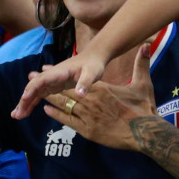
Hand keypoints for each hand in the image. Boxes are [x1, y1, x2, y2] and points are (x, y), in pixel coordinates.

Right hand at [13, 51, 107, 119]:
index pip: (41, 81)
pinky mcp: (54, 85)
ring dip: (26, 102)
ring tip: (17, 115)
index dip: (31, 90)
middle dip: (24, 100)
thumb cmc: (93, 65)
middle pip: (34, 87)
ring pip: (35, 92)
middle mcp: (52, 76)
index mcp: (58, 72)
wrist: (94, 57)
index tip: (24, 100)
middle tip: (16, 115)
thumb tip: (80, 94)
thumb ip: (85, 83)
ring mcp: (52, 80)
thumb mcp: (92, 73)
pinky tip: (27, 110)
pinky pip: (40, 94)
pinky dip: (33, 101)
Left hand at [42, 46, 156, 149]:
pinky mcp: (88, 131)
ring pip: (64, 105)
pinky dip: (57, 114)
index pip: (76, 80)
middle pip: (66, 91)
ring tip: (35, 94)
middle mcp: (92, 100)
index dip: (62, 75)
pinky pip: (68, 121)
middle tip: (33, 78)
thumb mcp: (143, 84)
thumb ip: (141, 64)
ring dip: (49, 98)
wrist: (145, 132)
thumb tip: (146, 46)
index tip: (49, 69)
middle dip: (49, 84)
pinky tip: (47, 110)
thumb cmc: (143, 109)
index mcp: (102, 89)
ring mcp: (89, 116)